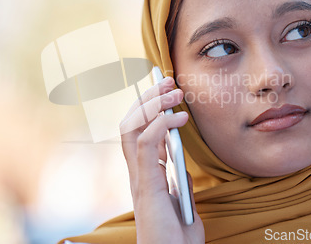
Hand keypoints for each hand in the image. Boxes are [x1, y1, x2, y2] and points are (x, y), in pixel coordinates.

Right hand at [120, 76, 203, 243]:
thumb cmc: (176, 236)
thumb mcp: (180, 199)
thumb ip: (176, 177)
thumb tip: (179, 158)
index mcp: (144, 174)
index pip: (136, 131)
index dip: (147, 106)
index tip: (165, 88)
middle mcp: (137, 172)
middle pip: (130, 123)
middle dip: (147, 98)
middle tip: (167, 81)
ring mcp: (139, 178)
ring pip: (132, 128)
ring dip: (151, 105)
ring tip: (173, 91)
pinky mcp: (146, 186)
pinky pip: (145, 145)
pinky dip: (160, 125)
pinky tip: (179, 118)